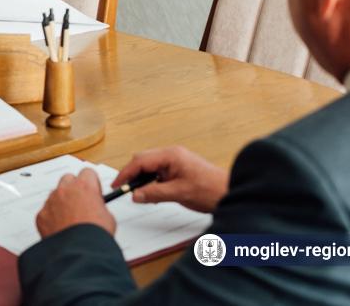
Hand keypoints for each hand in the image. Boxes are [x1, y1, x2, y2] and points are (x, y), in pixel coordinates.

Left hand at [36, 168, 115, 238]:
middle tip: (80, 202)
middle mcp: (66, 190)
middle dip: (74, 188)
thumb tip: (97, 208)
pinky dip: (51, 217)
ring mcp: (51, 201)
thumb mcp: (107, 218)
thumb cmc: (93, 236)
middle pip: (68, 179)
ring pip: (55, 194)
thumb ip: (100, 206)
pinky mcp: (42, 215)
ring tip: (70, 219)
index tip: (92, 190)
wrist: (78, 252)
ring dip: (61, 202)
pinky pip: (46, 211)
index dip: (91, 182)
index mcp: (85, 187)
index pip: (87, 173)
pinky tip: (60, 228)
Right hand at [113, 146, 228, 212]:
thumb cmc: (211, 189)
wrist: (231, 192)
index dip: (126, 173)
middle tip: (123, 189)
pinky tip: (152, 191)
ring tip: (137, 192)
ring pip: (150, 166)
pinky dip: (151, 181)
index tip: (117, 185)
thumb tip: (135, 194)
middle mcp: (172, 154)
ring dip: (142, 178)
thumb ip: (154, 193)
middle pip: (142, 160)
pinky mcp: (179, 168)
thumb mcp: (179, 193)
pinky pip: (158, 171)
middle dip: (131, 174)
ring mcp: (176, 160)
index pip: (140, 161)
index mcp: (171, 155)